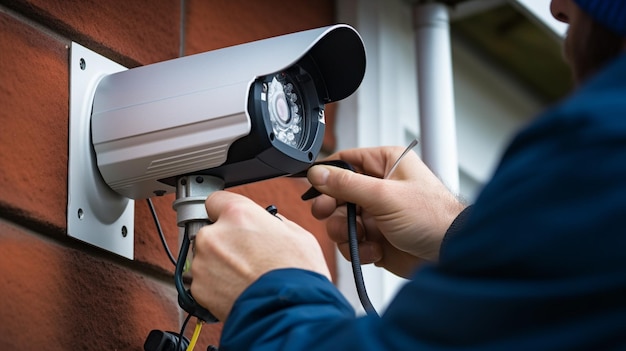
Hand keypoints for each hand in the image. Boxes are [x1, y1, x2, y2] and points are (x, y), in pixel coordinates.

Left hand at [190, 191, 330, 320]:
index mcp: (238, 215)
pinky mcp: (198, 288)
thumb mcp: (297, 234)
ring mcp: (203, 263)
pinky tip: (238, 289)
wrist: (289, 313)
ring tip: (245, 276)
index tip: (230, 219)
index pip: (216, 200)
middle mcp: (214, 235)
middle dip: (225, 241)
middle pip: (211, 230)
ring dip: (219, 264)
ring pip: (206, 256)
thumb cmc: (297, 275)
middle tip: (247, 255)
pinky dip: (216, 285)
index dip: (226, 211)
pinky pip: (203, 280)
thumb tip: (268, 223)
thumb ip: (273, 222)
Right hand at [307, 146, 464, 277]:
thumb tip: (317, 173)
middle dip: (333, 209)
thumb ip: (346, 184)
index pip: (344, 161)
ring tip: (362, 238)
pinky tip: (375, 250)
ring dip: (346, 232)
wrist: (450, 255)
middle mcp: (379, 186)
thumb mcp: (384, 196)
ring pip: (341, 220)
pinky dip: (359, 249)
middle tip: (328, 215)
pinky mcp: (376, 237)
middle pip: (337, 194)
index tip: (312, 188)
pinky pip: (352, 241)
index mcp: (385, 163)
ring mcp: (377, 213)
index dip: (326, 175)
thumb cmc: (432, 218)